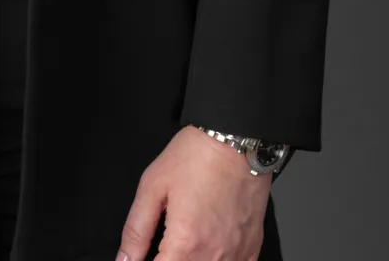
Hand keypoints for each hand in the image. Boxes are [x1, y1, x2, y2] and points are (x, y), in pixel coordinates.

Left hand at [115, 125, 270, 260]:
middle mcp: (213, 256)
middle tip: (164, 246)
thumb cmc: (194, 157)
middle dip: (170, 260)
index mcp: (185, 244)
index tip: (146, 255)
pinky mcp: (252, 248)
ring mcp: (236, 255)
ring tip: (184, 244)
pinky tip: (209, 249)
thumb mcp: (153, 186)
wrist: (235, 139)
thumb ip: (136, 230)